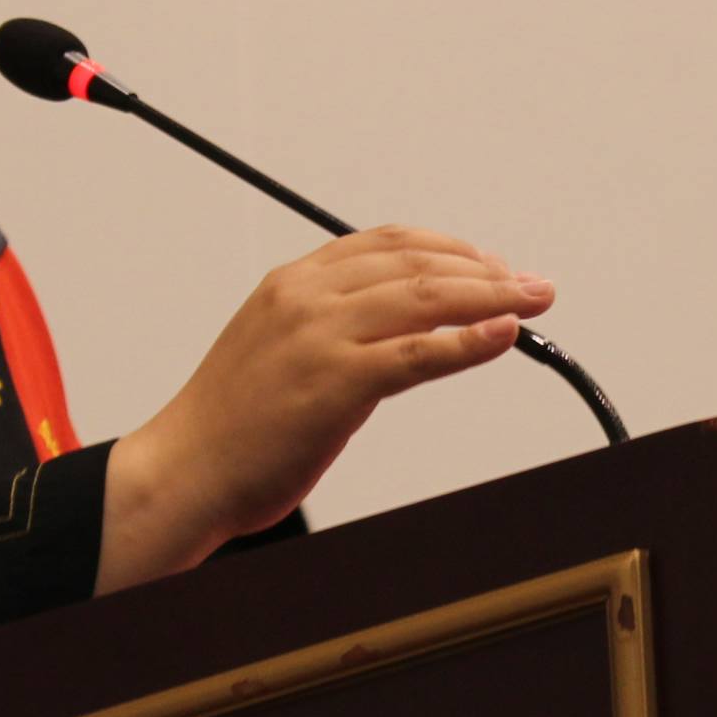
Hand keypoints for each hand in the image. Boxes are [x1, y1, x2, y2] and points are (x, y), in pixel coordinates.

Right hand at [97, 226, 550, 591]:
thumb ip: (331, 327)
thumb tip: (401, 328)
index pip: (388, 243)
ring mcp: (320, 337)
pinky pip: (417, 353)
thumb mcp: (276, 348)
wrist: (183, 473)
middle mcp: (307, 297)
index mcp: (292, 283)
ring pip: (425, 299)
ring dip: (492, 296)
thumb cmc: (230, 425)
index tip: (490, 263)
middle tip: (531, 283)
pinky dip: (468, 342)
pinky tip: (502, 337)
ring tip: (533, 302)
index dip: (450, 248)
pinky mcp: (335, 383)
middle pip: (417, 264)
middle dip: (486, 270)